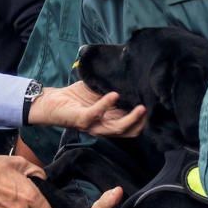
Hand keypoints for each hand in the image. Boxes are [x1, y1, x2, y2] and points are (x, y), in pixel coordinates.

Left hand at [28, 81, 145, 136]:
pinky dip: (106, 104)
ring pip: (116, 128)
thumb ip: (111, 88)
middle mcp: (103, 127)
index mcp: (109, 121)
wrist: (50, 101)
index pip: (132, 127)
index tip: (156, 106)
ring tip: (140, 107)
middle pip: (129, 131)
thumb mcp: (97, 92)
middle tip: (153, 109)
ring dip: (130, 118)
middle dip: (142, 122)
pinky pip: (96, 114)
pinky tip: (114, 95)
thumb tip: (129, 76)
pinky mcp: (81, 120)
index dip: (144, 120)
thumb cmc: (75, 97)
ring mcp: (92, 125)